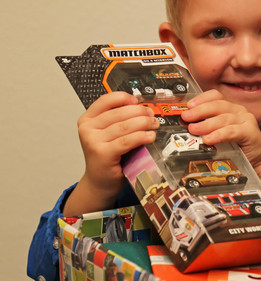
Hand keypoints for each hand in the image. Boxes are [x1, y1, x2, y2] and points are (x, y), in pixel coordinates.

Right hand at [63, 92, 158, 214]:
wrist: (100, 182)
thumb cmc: (108, 158)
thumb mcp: (109, 135)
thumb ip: (119, 121)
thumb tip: (143, 108)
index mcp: (87, 119)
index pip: (105, 100)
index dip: (124, 98)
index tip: (138, 101)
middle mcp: (87, 129)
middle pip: (119, 113)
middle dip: (140, 112)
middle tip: (152, 116)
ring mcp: (93, 141)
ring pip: (124, 126)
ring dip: (144, 123)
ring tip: (154, 125)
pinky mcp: (103, 154)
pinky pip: (127, 141)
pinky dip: (141, 137)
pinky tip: (150, 137)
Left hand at [181, 89, 260, 169]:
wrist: (258, 162)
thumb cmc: (238, 148)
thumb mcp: (220, 135)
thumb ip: (208, 128)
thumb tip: (187, 126)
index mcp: (231, 108)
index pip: (215, 96)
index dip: (201, 99)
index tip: (188, 106)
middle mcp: (239, 111)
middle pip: (218, 105)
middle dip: (200, 111)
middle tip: (186, 117)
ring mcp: (246, 120)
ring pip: (223, 118)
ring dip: (206, 124)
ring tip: (194, 129)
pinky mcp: (250, 132)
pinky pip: (232, 131)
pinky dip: (218, 135)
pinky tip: (208, 139)